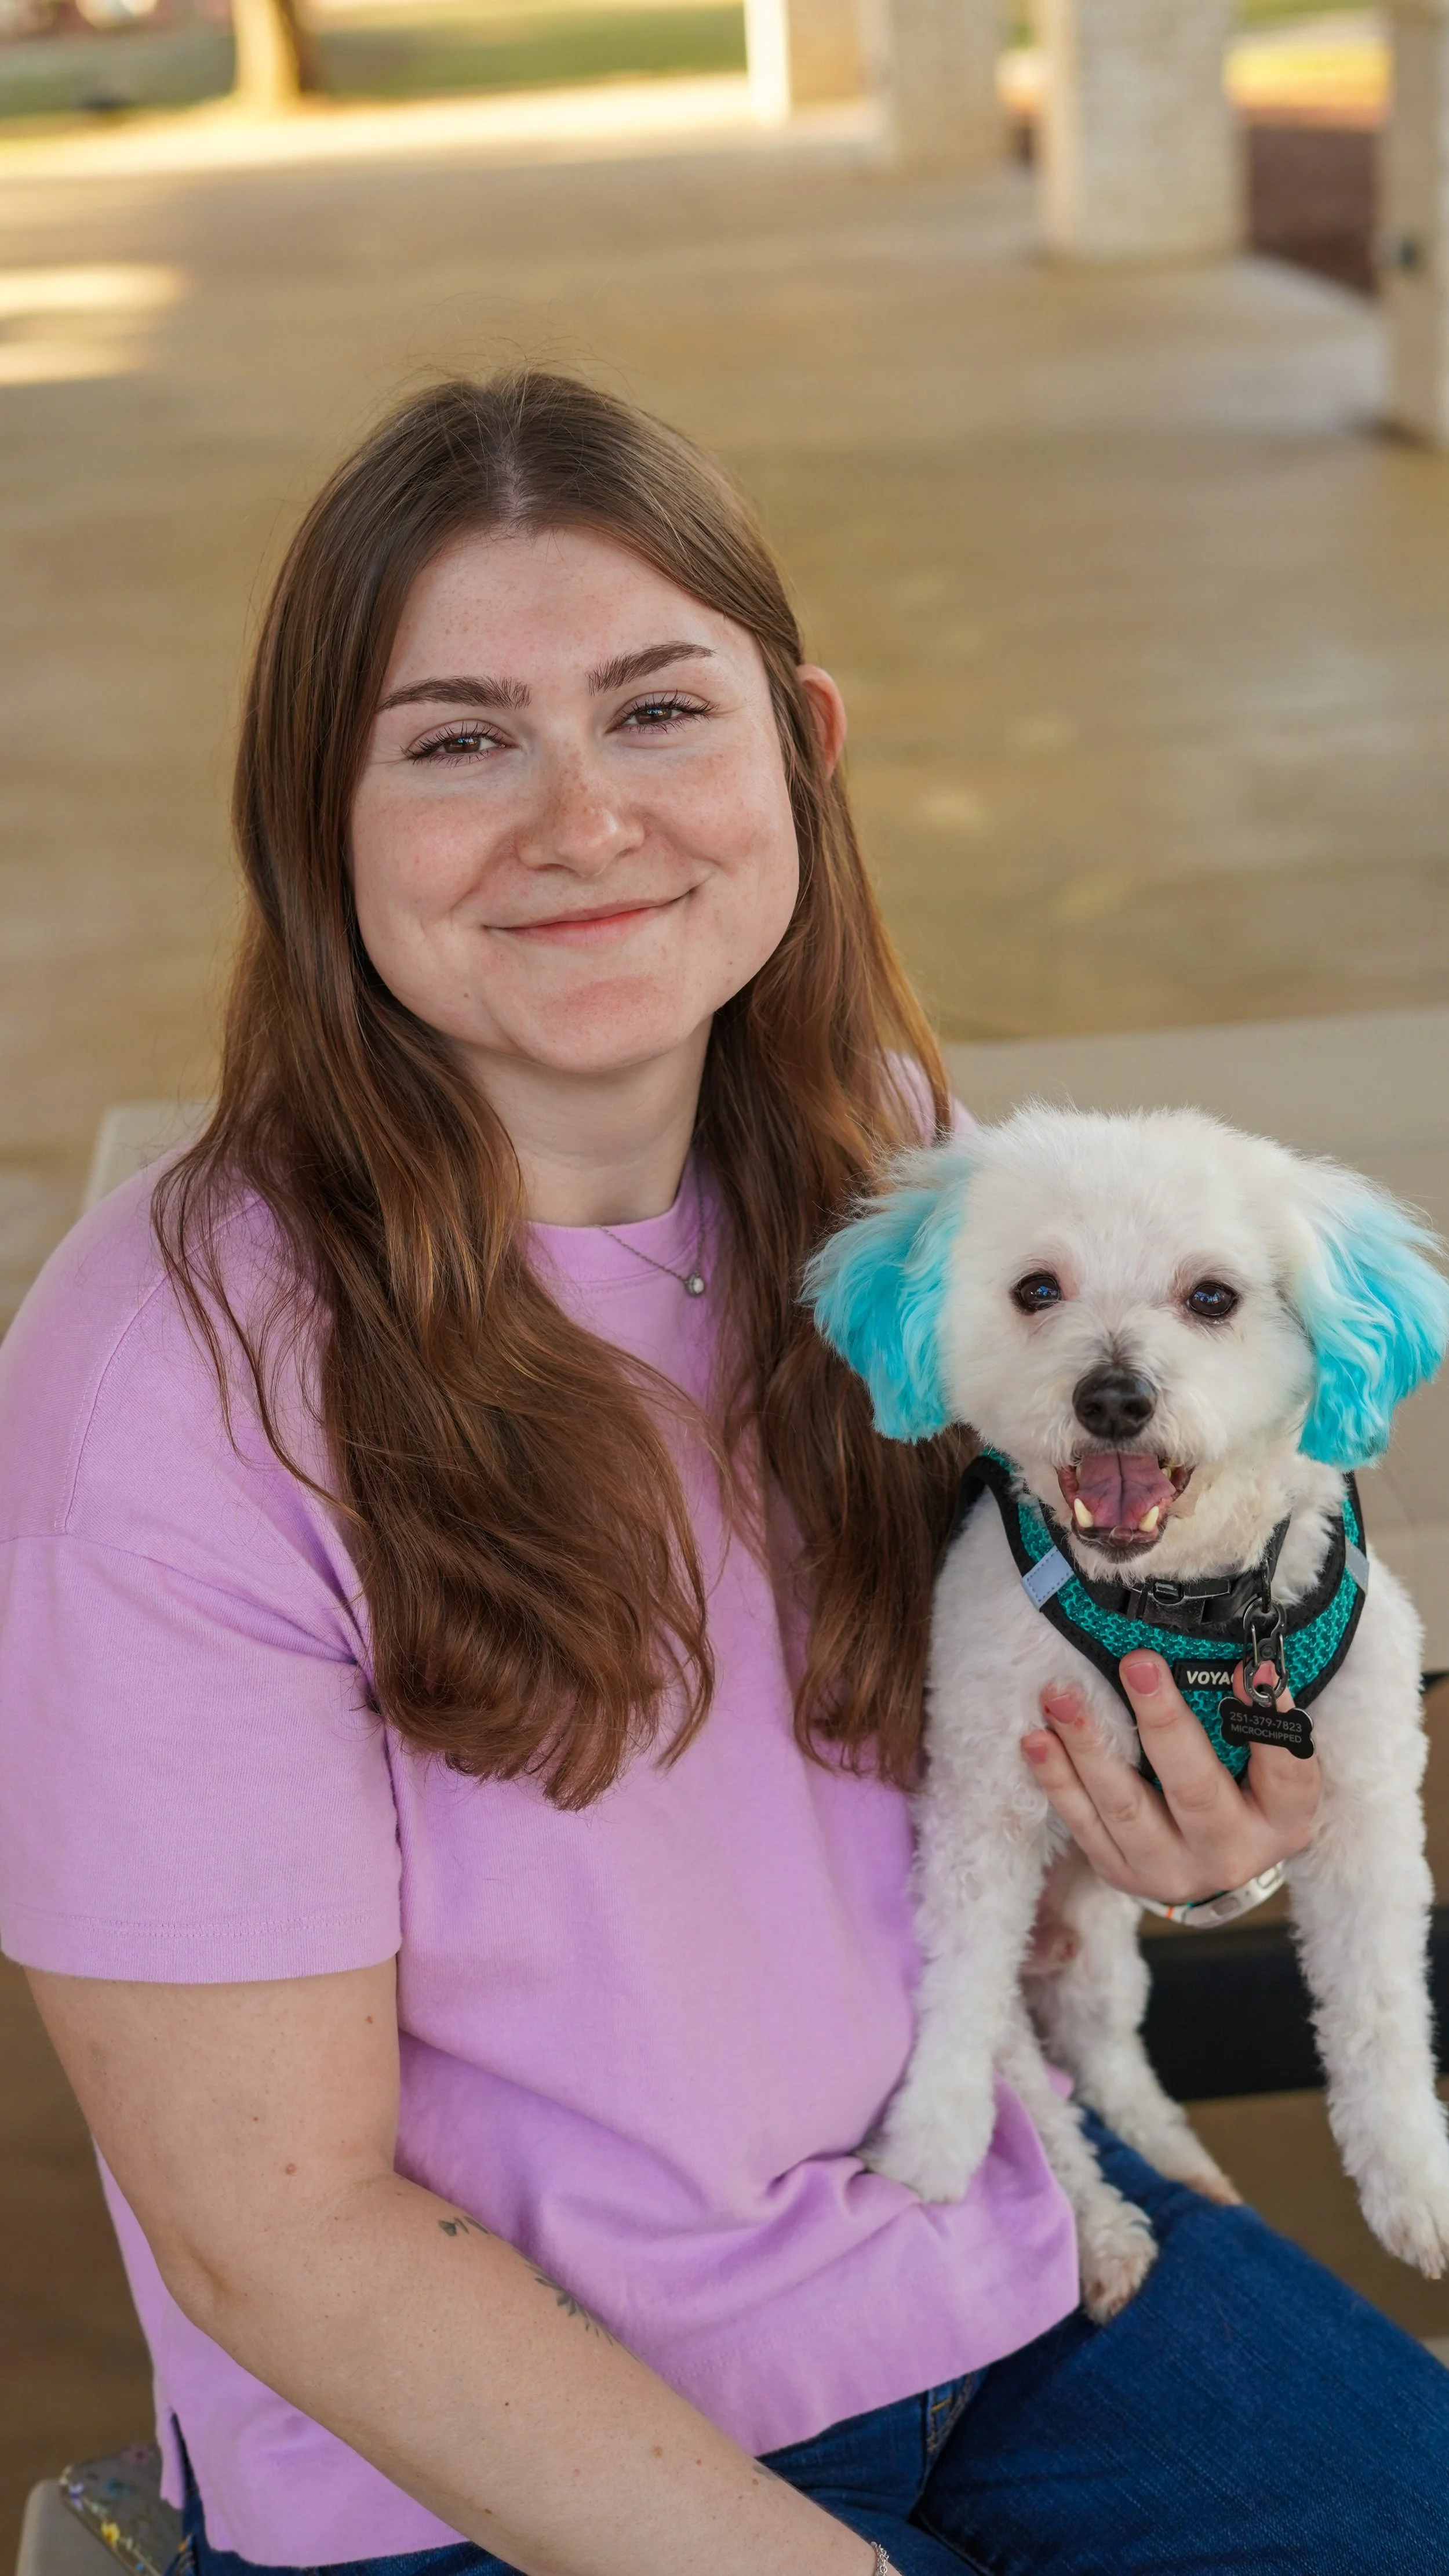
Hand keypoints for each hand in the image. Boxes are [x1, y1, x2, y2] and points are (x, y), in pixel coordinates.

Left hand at [1021, 1651, 1320, 1903]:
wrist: (1210, 1862)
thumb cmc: (1244, 1793)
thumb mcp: (1269, 1761)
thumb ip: (1259, 1718)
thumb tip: (1253, 1666)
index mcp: (1283, 1821)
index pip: (1288, 1773)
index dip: (1270, 1723)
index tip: (1249, 1667)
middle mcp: (1229, 1853)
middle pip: (1195, 1789)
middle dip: (1162, 1722)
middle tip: (1138, 1664)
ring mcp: (1171, 1871)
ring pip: (1125, 1808)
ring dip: (1089, 1747)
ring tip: (1062, 1697)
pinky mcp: (1122, 1874)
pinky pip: (1084, 1825)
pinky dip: (1057, 1780)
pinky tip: (1036, 1740)